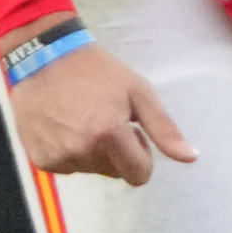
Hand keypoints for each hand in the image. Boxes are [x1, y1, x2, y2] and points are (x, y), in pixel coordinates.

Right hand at [5, 31, 194, 184]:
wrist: (41, 57)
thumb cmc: (96, 70)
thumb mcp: (137, 91)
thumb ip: (164, 128)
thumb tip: (191, 158)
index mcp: (108, 134)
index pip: (139, 175)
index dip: (142, 154)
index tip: (131, 131)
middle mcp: (81, 151)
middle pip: (115, 173)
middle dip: (116, 152)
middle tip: (103, 118)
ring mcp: (58, 157)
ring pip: (91, 169)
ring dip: (92, 151)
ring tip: (80, 118)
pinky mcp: (40, 159)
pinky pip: (67, 166)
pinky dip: (68, 151)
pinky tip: (62, 124)